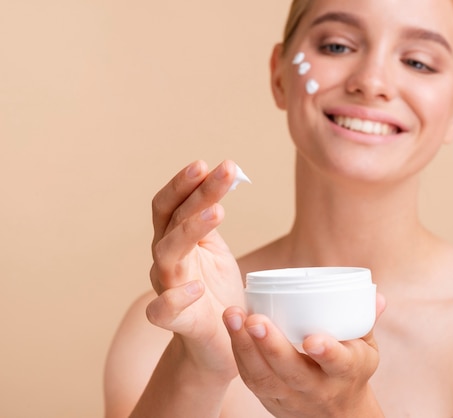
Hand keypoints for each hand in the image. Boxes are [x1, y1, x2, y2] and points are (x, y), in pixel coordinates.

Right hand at [146, 160, 244, 376]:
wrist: (218, 343)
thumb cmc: (216, 292)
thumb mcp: (215, 249)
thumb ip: (209, 218)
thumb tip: (224, 174)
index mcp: (175, 242)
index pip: (172, 205)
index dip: (185, 183)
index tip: (209, 163)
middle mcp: (167, 262)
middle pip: (170, 221)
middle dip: (194, 193)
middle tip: (220, 171)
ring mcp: (169, 290)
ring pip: (167, 255)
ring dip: (190, 230)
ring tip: (217, 212)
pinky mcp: (178, 323)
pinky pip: (163, 311)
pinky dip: (175, 298)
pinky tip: (196, 287)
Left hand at [223, 294, 386, 417]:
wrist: (338, 415)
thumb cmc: (350, 370)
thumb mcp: (366, 350)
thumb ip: (366, 320)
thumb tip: (377, 297)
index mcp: (346, 372)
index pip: (338, 364)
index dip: (326, 353)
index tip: (313, 339)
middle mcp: (318, 389)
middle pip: (292, 371)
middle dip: (271, 345)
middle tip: (255, 319)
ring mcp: (291, 397)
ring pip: (264, 376)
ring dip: (244, 346)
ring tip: (232, 316)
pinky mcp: (269, 399)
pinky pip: (251, 378)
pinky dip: (239, 352)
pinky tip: (231, 327)